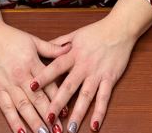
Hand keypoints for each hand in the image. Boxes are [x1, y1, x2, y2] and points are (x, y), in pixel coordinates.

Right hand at [0, 20, 70, 132]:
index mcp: (32, 62)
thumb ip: (52, 48)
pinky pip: (6, 108)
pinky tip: (21, 132)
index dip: (58, 99)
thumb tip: (70, 47)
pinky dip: (13, 121)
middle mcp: (21, 75)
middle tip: (58, 131)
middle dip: (48, 116)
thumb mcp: (33, 40)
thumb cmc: (12, 37)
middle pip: (37, 99)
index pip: (48, 84)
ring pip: (23, 107)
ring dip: (34, 122)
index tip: (66, 112)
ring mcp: (8, 84)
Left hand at [30, 16, 136, 131]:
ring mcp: (97, 73)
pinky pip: (104, 98)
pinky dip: (100, 112)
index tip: (32, 87)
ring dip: (78, 113)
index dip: (44, 76)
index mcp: (73, 53)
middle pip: (69, 86)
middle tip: (48, 118)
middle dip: (58, 103)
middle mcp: (84, 65)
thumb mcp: (75, 34)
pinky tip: (95, 126)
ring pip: (86, 95)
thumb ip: (59, 43)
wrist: (119, 28)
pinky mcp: (110, 78)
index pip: (56, 66)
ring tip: (70, 128)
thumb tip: (43, 49)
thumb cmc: (96, 31)